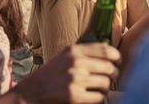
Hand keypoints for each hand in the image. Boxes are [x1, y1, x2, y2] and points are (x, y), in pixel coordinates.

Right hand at [5, 43, 120, 103]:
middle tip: (112, 78)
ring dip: (106, 88)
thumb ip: (85, 53)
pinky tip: (92, 96)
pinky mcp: (74, 95)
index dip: (117, 56)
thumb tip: (111, 53)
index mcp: (74, 50)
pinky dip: (99, 98)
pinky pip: (99, 97)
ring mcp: (75, 79)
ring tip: (99, 89)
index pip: (106, 50)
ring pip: (106, 83)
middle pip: (109, 67)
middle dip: (114, 74)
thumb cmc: (51, 75)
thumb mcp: (65, 56)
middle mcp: (75, 62)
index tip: (118, 62)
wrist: (30, 92)